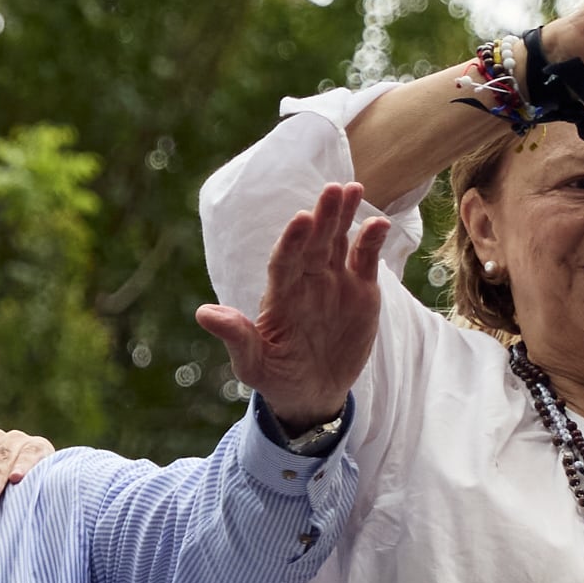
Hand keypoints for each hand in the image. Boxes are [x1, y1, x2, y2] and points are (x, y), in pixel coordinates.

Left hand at [190, 180, 388, 428]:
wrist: (312, 393)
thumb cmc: (277, 377)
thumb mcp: (253, 364)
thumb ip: (237, 337)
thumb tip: (203, 314)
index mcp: (280, 294)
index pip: (285, 261)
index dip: (292, 241)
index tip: (300, 219)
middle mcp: (306, 280)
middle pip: (315, 243)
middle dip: (323, 216)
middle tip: (333, 189)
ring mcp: (334, 282)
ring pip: (339, 241)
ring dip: (345, 216)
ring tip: (353, 189)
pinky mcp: (361, 290)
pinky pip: (366, 259)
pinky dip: (372, 240)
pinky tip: (379, 222)